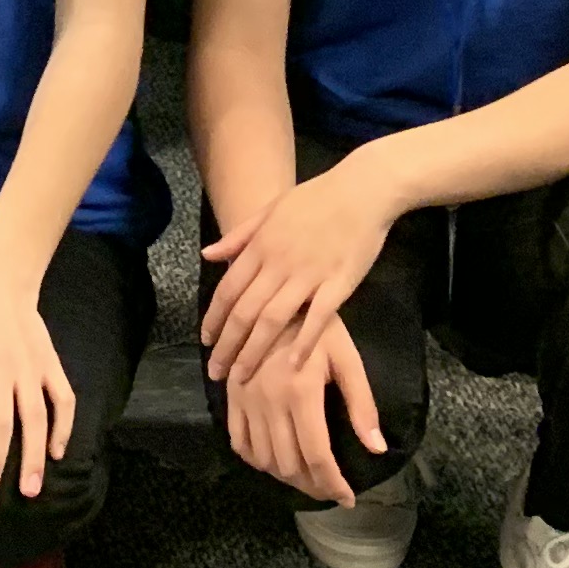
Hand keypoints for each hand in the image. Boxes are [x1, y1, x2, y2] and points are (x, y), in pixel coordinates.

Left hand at [198, 159, 393, 387]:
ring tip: (242, 378)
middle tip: (216, 372)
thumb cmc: (317, 198)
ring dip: (254, 352)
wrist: (362, 189)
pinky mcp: (338, 284)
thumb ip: (240, 235)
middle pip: (244, 311)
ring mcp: (308, 274)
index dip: (214, 319)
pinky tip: (290, 367)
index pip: (228, 289)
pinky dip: (302, 344)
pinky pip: (317, 319)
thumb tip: (208, 255)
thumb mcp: (271, 209)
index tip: (205, 342)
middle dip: (227, 346)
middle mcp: (278, 262)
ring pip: (272, 320)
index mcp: (260, 245)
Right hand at [220, 312, 380, 504]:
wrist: (274, 295)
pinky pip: (239, 441)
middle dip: (313, 486)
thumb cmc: (318, 325)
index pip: (317, 456)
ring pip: (264, 458)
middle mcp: (269, 402)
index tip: (348, 498)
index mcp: (301, 393)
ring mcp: (246, 400)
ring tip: (307, 478)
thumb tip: (377, 448)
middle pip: (289, 464)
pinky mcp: (232, 395)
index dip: (333, 484)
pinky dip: (256, 460)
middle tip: (330, 489)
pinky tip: (273, 460)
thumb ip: (361, 405)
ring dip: (287, 477)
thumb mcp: (347, 358)